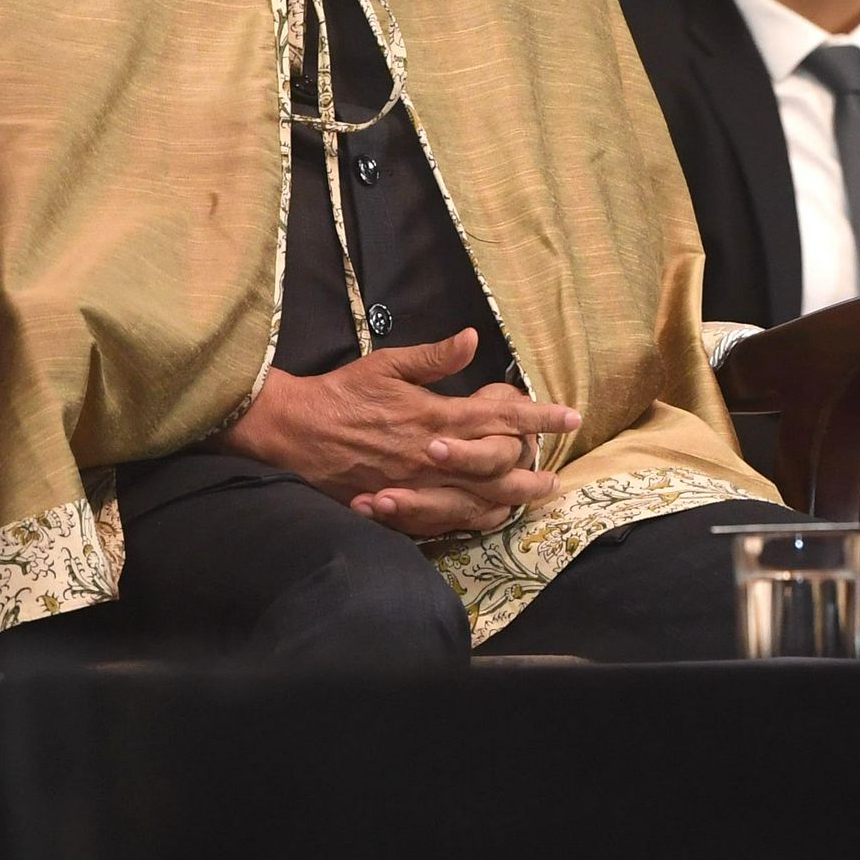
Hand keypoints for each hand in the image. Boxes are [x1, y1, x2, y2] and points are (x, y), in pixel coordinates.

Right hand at [215, 328, 579, 536]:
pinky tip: (485, 516)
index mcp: (434, 415)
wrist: (289, 431)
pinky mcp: (394, 504)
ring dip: (508, 499)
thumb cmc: (340, 394)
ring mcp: (414, 484)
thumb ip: (434, 358)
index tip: (570, 417)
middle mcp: (431, 455)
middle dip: (531, 471)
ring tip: (531, 499)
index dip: (538, 417)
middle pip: (497, 468)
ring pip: (474, 500)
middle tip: (554, 475)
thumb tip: (472, 339)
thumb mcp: (386, 365)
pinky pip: (441, 520)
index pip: (500, 417)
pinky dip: (468, 519)